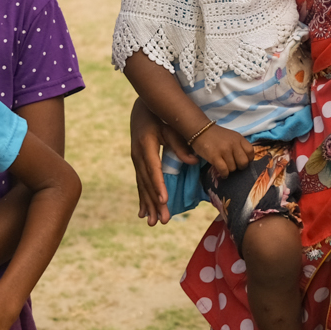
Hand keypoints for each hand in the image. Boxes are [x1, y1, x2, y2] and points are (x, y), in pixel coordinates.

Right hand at [129, 99, 188, 224]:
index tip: (164, 201)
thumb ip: (181, 144)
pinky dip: (142, 198)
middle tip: (163, 220)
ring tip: (152, 222)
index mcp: (146, 146)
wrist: (142, 106)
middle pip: (147, 183)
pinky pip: (140, 183)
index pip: (153, 170)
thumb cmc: (160, 115)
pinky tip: (143, 213)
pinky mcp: (137, 162)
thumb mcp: (171, 126)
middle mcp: (138, 155)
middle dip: (155, 203)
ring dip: (148, 205)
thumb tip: (194, 161)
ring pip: (142, 186)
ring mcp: (136, 160)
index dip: (158, 186)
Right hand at [190, 124, 254, 178]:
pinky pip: (224, 170)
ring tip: (225, 167)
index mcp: (239, 138)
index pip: (251, 152)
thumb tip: (245, 161)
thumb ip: (239, 146)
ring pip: (233, 168)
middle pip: (244, 162)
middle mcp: (233, 144)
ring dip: (229, 170)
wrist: (200, 130)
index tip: (242, 161)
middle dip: (240, 167)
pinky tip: (223, 173)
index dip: (248, 159)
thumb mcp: (231, 137)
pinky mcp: (214, 156)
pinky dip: (224, 174)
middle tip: (234, 166)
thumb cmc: (216, 135)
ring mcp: (224, 150)